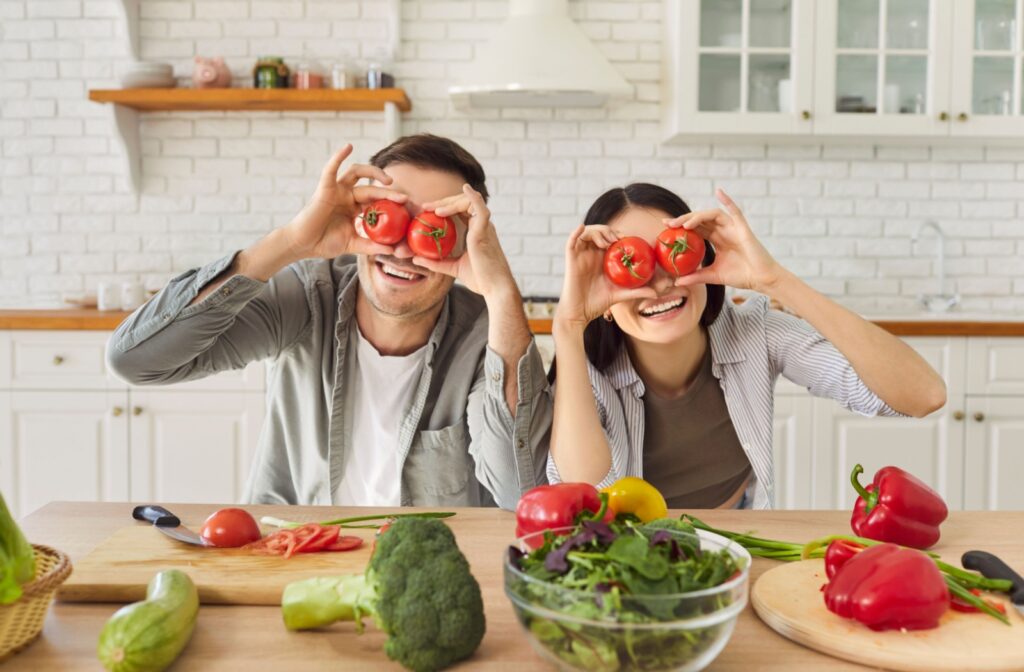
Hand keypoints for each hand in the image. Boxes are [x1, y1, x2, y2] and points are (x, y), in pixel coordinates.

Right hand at [282, 144, 407, 259]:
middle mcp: (347, 196)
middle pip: (371, 188)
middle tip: (404, 198)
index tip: (407, 208)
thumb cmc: (324, 243)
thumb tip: (393, 251)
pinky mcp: (325, 188)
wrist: (303, 245)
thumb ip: (371, 246)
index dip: (391, 202)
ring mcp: (336, 190)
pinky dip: (338, 156)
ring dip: (373, 172)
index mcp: (354, 208)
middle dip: (388, 193)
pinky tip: (348, 146)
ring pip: (357, 173)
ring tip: (388, 180)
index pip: (376, 200)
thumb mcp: (353, 245)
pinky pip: (331, 169)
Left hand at [413, 184, 517, 299]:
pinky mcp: (485, 231)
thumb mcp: (452, 268)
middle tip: (425, 207)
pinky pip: (481, 208)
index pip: (459, 212)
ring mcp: (484, 227)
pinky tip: (465, 189)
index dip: (444, 207)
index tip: (425, 211)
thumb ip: (435, 262)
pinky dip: (473, 197)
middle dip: (443, 201)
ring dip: (451, 202)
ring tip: (435, 210)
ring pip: (469, 202)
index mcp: (476, 231)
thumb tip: (414, 258)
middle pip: (462, 203)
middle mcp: (481, 225)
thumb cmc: (480, 279)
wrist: (495, 289)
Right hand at [554, 224, 656, 331]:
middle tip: (618, 239)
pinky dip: (576, 232)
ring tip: (606, 242)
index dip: (619, 234)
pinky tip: (582, 227)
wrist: (580, 313)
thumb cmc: (598, 303)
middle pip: (599, 232)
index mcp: (603, 259)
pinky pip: (571, 241)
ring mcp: (581, 255)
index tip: (628, 238)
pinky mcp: (571, 259)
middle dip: (609, 231)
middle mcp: (592, 254)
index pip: (611, 239)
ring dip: (597, 232)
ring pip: (587, 233)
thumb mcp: (620, 295)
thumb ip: (637, 292)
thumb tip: (656, 294)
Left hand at [667, 188, 782, 292]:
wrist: (761, 279)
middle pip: (700, 220)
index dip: (681, 227)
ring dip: (696, 217)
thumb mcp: (713, 276)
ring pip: (711, 215)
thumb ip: (696, 276)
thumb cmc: (741, 276)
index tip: (665, 228)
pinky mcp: (743, 228)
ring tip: (683, 224)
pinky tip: (718, 191)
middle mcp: (723, 231)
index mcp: (717, 240)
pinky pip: (735, 211)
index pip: (696, 229)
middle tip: (668, 224)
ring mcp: (733, 228)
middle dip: (683, 220)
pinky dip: (727, 200)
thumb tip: (676, 281)